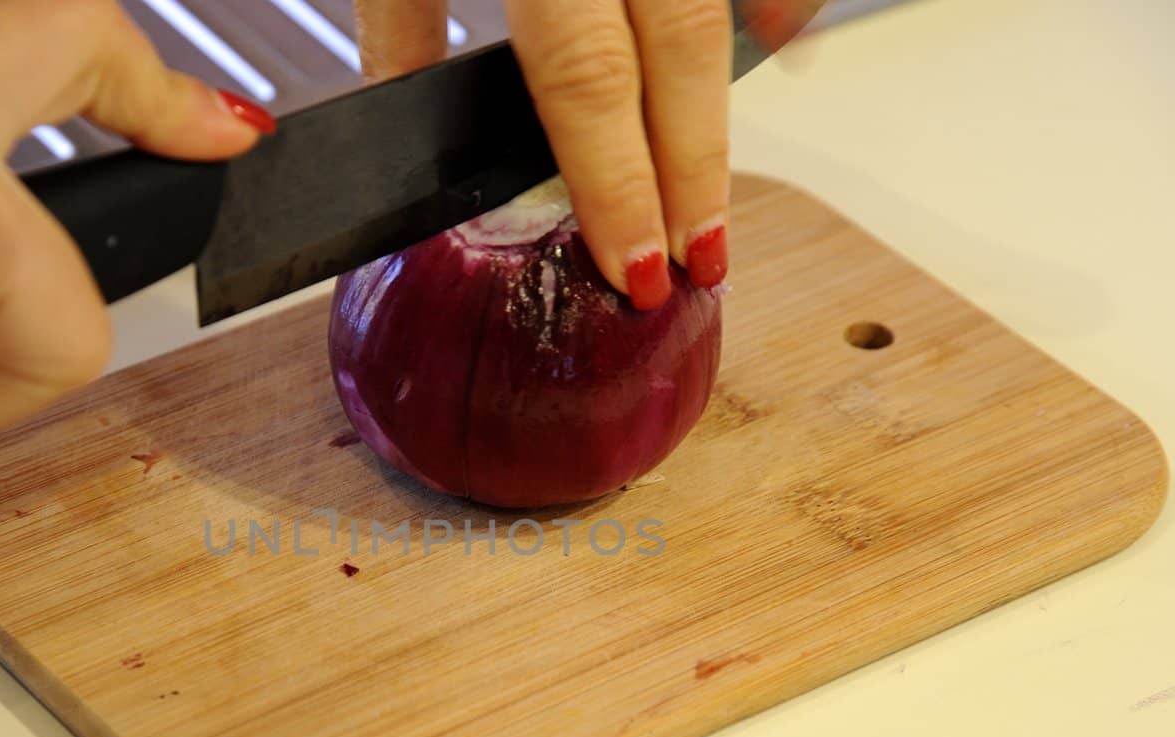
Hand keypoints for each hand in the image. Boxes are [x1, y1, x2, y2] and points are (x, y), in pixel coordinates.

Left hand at [352, 0, 824, 308]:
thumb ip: (403, 12)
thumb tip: (399, 110)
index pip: (588, 78)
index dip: (620, 184)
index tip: (641, 272)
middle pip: (680, 53)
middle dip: (694, 170)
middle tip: (702, 263)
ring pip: (724, 7)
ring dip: (729, 98)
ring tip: (724, 184)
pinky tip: (775, 40)